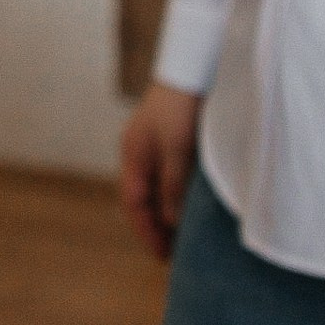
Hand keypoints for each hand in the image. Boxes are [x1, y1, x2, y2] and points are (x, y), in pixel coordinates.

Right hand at [119, 81, 202, 260]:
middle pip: (142, 198)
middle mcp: (139, 152)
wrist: (192, 67)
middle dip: (154, 226)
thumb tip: (171, 222)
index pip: (134, 203)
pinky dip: (174, 195)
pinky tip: (189, 204)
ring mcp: (153, 144)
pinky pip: (167, 176)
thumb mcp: (177, 150)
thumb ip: (172, 187)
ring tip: (182, 235)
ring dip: (166, 212)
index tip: (162, 256)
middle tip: (171, 253)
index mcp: (133, 155)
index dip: (146, 231)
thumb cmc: (181, 107)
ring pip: (156, 187)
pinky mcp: (169, 138)